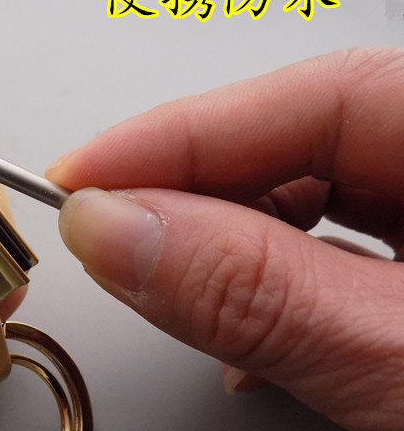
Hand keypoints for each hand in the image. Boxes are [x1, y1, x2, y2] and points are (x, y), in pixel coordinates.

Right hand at [48, 47, 403, 430]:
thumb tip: (120, 230)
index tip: (90, 177)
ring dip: (229, 241)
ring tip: (164, 278)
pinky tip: (239, 334)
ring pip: (327, 200)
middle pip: (324, 140)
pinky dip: (271, 291)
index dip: (190, 130)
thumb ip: (257, 296)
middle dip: (199, 183)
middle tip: (111, 225)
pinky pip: (341, 262)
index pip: (336, 97)